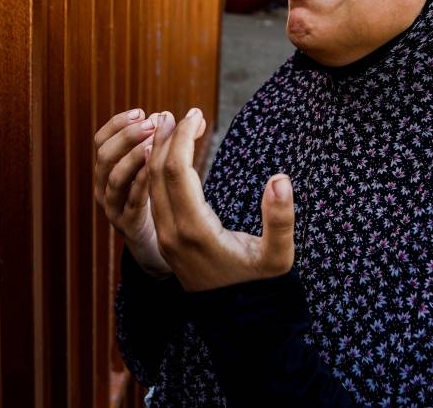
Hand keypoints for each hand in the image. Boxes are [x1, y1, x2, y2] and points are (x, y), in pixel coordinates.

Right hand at [94, 109, 170, 276]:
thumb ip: (157, 143)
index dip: (118, 124)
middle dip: (127, 136)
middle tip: (151, 123)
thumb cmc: (152, 199)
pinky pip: (131, 201)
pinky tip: (156, 170)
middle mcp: (103, 186)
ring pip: (114, 178)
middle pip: (104, 155)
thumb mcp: (150, 169)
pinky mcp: (127, 224)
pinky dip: (141, 182)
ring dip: (132, 157)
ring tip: (152, 143)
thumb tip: (169, 115)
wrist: (152, 244)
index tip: (141, 111)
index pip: (101, 140)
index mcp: (106, 169)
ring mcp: (113, 206)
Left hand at [147, 109, 295, 291]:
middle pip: (157, 173)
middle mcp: (172, 232)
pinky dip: (159, 169)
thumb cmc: (260, 284)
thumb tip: (280, 179)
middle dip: (169, 138)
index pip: (177, 172)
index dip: (184, 138)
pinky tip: (172, 153)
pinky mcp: (166, 238)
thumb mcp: (278, 257)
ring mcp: (165, 236)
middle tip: (185, 112)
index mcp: (195, 230)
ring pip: (151, 184)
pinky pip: (154, 196)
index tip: (197, 114)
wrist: (237, 319)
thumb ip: (281, 219)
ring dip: (160, 151)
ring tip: (173, 124)